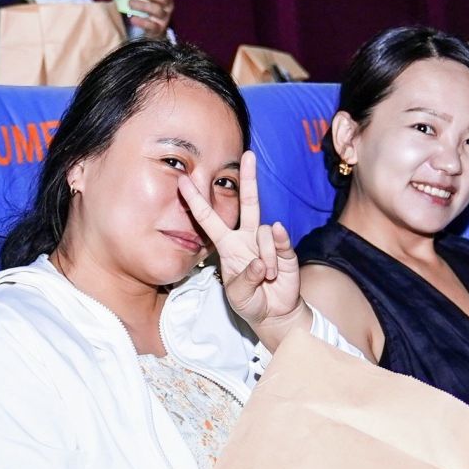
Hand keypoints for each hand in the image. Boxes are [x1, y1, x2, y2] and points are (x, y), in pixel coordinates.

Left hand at [129, 0, 174, 36]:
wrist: (149, 30)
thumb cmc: (145, 6)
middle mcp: (168, 5)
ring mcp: (164, 18)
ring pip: (157, 10)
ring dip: (142, 5)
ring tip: (130, 3)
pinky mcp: (158, 29)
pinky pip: (152, 25)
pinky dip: (142, 22)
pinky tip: (133, 19)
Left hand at [178, 152, 307, 334]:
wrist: (275, 313)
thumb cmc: (250, 301)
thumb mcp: (237, 294)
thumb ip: (245, 278)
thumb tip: (260, 262)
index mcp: (227, 245)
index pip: (208, 218)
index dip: (196, 200)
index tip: (183, 180)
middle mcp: (247, 237)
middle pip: (248, 203)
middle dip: (249, 179)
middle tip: (249, 155)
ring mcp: (267, 242)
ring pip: (265, 231)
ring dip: (265, 258)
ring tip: (266, 278)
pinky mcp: (285, 249)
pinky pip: (280, 239)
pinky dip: (277, 251)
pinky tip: (276, 267)